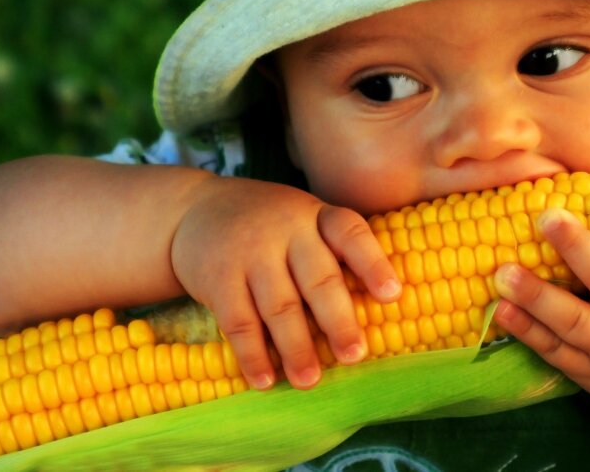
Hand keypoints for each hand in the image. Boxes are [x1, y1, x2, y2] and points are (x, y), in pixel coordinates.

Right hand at [170, 177, 400, 390]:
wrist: (197, 208)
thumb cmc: (270, 226)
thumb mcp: (305, 221)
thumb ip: (333, 255)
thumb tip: (378, 313)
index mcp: (318, 216)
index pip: (351, 234)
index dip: (373, 264)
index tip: (393, 295)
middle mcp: (288, 229)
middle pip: (318, 278)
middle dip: (338, 321)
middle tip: (354, 356)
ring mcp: (251, 252)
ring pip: (280, 306)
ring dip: (296, 349)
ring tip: (309, 381)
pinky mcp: (219, 276)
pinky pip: (239, 321)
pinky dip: (253, 354)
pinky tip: (265, 380)